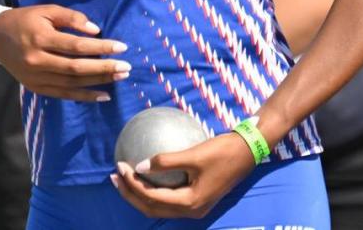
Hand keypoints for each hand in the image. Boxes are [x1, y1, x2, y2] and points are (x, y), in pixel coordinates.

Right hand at [0, 5, 130, 100]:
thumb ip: (71, 18)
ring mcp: (36, 77)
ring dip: (98, 82)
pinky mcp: (36, 88)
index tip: (121, 47)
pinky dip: (84, 96)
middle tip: (126, 67)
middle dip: (104, 68)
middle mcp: (37, 61)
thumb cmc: (26, 20)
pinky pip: (63, 94)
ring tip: (119, 77)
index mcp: (41, 39)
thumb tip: (95, 30)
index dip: (100, 48)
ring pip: (72, 83)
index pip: (76, 46)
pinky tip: (102, 95)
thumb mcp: (46, 10)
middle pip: (76, 68)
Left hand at [111, 132, 255, 218]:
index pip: (152, 198)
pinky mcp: (197, 197)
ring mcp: (195, 206)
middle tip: (114, 176)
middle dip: (130, 193)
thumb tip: (140, 165)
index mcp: (190, 203)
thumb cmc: (222, 151)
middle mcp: (191, 210)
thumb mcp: (194, 154)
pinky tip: (146, 173)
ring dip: (140, 193)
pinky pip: (169, 198)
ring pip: (159, 206)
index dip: (132, 184)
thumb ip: (166, 161)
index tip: (120, 165)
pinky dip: (154, 189)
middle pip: (152, 207)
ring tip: (124, 176)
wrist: (248, 151)